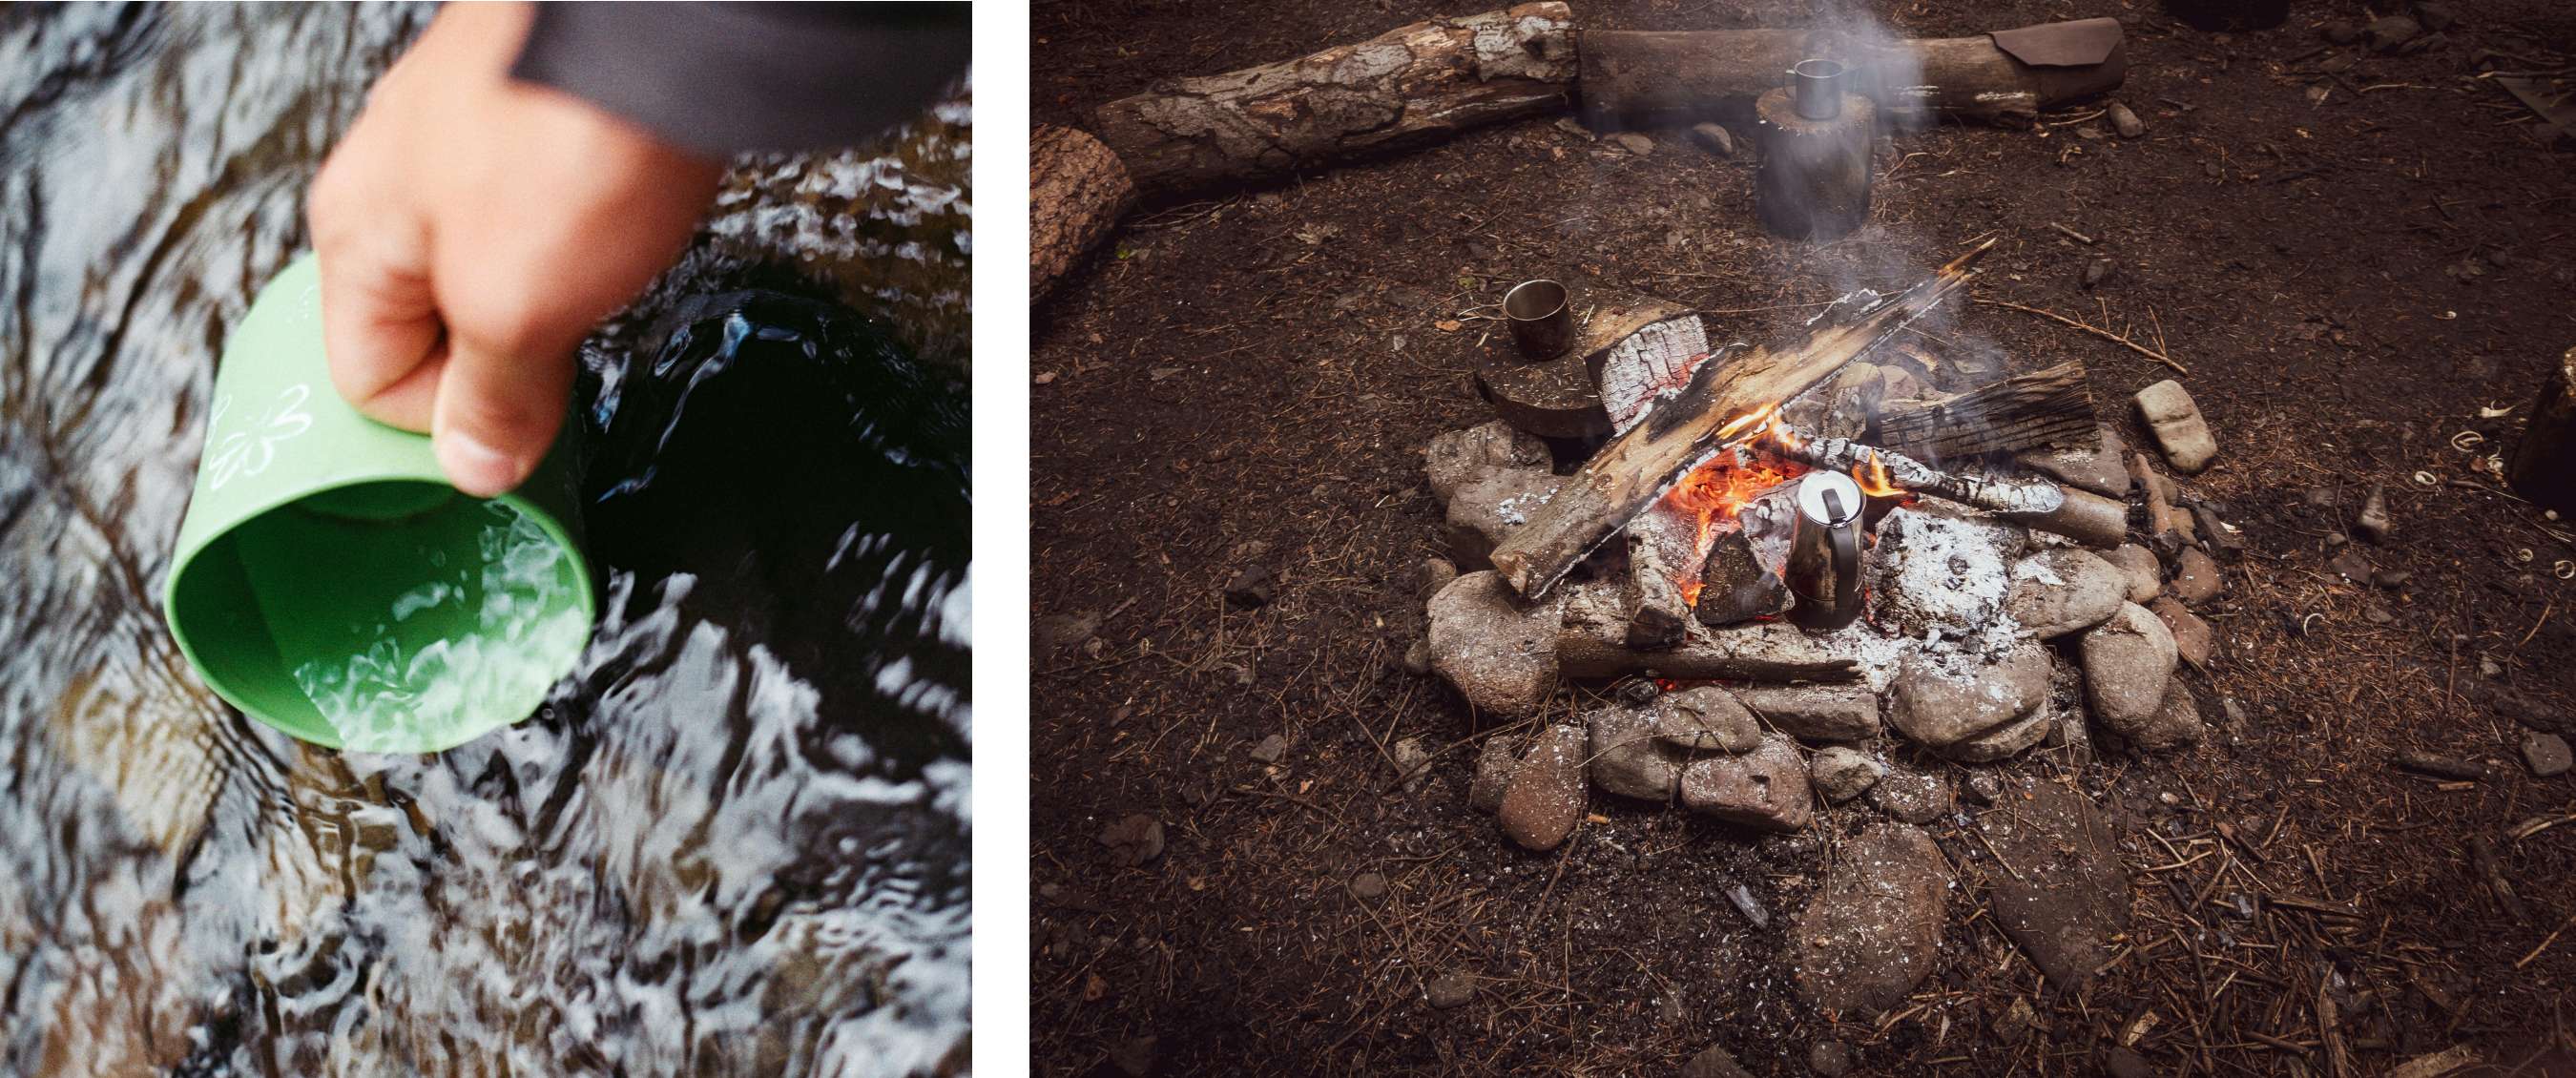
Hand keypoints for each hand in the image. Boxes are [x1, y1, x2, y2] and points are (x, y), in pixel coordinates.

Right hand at [308, 1, 722, 496]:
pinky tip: (628, 218)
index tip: (526, 422)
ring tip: (606, 272)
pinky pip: (547, 208)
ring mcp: (469, 135)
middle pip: (431, 321)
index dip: (450, 418)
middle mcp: (396, 176)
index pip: (367, 380)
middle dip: (505, 355)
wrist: (669, 17)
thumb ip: (491, 397)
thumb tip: (471, 467)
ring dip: (552, 295)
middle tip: (571, 345)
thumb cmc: (575, 140)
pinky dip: (589, 234)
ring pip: (495, 263)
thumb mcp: (520, 305)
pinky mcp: (541, 111)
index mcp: (358, 231)